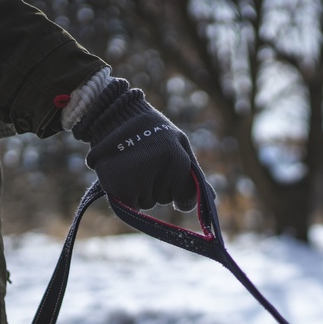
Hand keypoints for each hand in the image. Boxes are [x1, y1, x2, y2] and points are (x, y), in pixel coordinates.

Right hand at [72, 78, 200, 211]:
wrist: (110, 116)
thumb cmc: (152, 130)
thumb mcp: (179, 143)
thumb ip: (194, 173)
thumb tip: (212, 199)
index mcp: (175, 157)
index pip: (186, 198)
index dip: (178, 192)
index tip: (168, 175)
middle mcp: (156, 170)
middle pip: (164, 199)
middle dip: (158, 186)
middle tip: (146, 161)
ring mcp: (135, 180)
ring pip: (147, 203)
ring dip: (141, 190)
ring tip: (132, 165)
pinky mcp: (115, 188)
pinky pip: (130, 207)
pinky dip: (126, 196)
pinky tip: (122, 175)